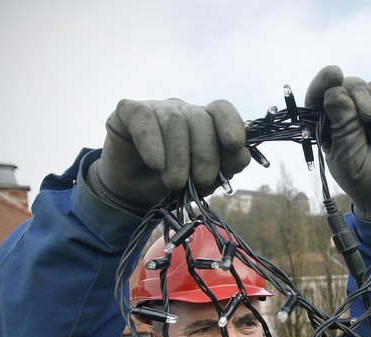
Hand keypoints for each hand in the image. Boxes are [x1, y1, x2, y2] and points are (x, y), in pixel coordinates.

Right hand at [97, 98, 250, 207]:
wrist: (133, 193)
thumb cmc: (172, 182)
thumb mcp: (204, 180)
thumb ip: (226, 166)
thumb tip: (242, 154)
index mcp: (204, 123)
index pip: (222, 110)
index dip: (231, 124)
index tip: (234, 145)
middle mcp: (182, 110)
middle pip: (200, 119)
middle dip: (205, 155)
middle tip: (201, 182)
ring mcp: (156, 108)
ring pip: (175, 121)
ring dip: (178, 157)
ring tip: (174, 183)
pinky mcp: (128, 111)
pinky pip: (145, 119)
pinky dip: (152, 144)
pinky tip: (155, 164)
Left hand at [305, 66, 370, 221]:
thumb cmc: (362, 179)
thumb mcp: (348, 156)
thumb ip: (343, 125)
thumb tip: (335, 91)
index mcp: (328, 124)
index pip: (320, 95)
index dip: (324, 82)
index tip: (334, 74)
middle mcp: (349, 113)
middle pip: (352, 85)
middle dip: (361, 97)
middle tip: (368, 118)